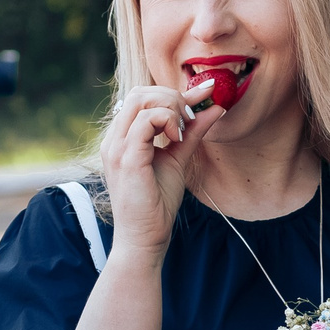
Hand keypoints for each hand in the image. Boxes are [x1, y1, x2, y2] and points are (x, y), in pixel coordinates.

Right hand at [98, 77, 224, 261]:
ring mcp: (117, 147)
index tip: (205, 93)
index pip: (142, 98)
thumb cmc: (157, 203)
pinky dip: (168, 121)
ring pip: (141, 100)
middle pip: (140, 92)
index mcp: (122, 138)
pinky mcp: (126, 158)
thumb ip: (192, 132)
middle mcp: (115, 139)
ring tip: (183, 131)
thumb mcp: (178, 158)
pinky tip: (177, 138)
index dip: (174, 92)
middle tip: (192, 118)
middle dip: (173, 97)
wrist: (145, 237)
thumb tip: (214, 108)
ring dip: (171, 108)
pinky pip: (146, 120)